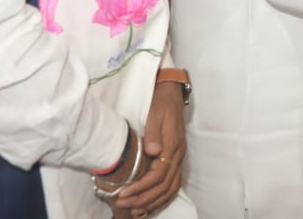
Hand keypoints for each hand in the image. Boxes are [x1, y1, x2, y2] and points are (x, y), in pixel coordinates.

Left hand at [115, 81, 185, 215]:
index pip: (159, 174)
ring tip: (135, 210)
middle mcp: (178, 155)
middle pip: (164, 186)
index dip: (141, 187)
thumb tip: (153, 151)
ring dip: (153, 202)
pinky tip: (150, 204)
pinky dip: (162, 198)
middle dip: (143, 198)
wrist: (171, 95)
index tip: (124, 193)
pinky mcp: (176, 160)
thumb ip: (154, 132)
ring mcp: (179, 158)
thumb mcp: (155, 113)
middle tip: (124, 203)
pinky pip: (173, 185)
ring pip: (170, 188)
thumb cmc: (160, 104)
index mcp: (172, 145)